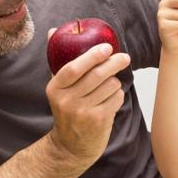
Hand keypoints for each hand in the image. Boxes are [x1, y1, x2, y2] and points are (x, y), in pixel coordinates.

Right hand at [45, 37, 128, 163]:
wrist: (70, 147)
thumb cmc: (67, 109)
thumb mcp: (58, 88)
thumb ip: (58, 60)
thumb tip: (53, 30)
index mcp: (54, 89)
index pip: (72, 68)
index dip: (91, 56)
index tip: (106, 47)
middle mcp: (66, 101)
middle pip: (96, 75)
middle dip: (114, 63)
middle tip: (124, 57)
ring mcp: (82, 113)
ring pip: (110, 86)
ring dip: (115, 82)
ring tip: (110, 86)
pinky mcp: (98, 121)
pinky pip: (116, 98)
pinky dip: (118, 95)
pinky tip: (111, 99)